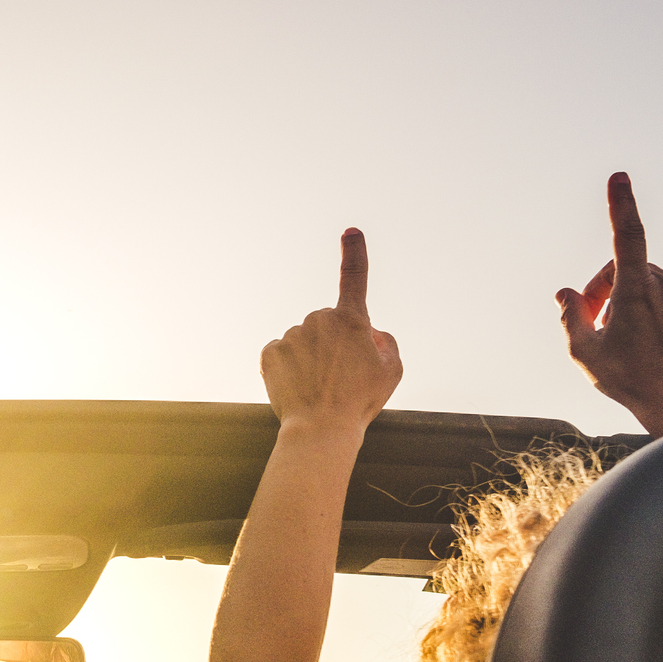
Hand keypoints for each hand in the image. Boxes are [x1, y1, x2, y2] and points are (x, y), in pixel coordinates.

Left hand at [260, 228, 402, 436]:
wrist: (321, 429)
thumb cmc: (360, 401)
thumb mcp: (392, 371)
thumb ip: (386, 343)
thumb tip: (369, 334)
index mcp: (351, 320)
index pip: (354, 278)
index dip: (354, 253)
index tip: (350, 231)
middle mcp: (319, 319)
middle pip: (326, 325)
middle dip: (332, 344)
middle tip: (340, 377)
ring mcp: (292, 334)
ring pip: (303, 342)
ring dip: (310, 359)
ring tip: (319, 388)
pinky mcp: (270, 353)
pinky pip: (281, 354)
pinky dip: (288, 369)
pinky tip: (297, 388)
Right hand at [557, 173, 662, 437]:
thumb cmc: (626, 378)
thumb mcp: (582, 350)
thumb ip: (570, 315)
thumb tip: (565, 294)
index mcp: (636, 289)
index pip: (628, 235)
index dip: (621, 204)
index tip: (619, 177)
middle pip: (625, 269)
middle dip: (604, 288)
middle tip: (591, 321)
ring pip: (647, 284)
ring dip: (627, 300)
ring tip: (617, 336)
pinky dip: (651, 313)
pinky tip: (643, 342)